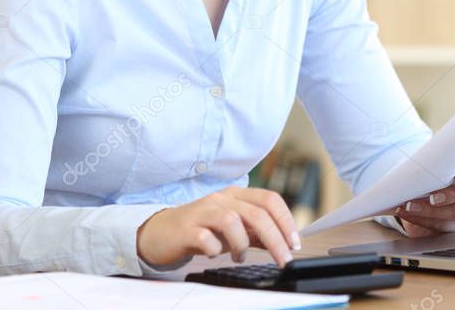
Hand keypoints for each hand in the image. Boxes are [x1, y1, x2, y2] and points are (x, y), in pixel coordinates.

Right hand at [136, 186, 300, 267]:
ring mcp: (202, 212)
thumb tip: (284, 241)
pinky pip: (206, 238)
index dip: (286, 220)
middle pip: (257, 213)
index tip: (294, 243)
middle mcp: (221, 199)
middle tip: (283, 259)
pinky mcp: (186, 228)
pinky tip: (214, 254)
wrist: (160, 233)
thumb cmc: (200, 229)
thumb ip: (256, 232)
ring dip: (243, 244)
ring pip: (233, 221)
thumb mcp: (232, 228)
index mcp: (236, 195)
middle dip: (275, 239)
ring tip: (239, 256)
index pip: (269, 199)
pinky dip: (216, 249)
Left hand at [393, 154, 454, 236]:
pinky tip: (410, 214)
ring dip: (432, 211)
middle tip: (432, 198)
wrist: (415, 195)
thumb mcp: (426, 165)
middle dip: (452, 195)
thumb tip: (412, 165)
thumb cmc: (423, 175)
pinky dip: (424, 220)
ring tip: (411, 206)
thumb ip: (428, 162)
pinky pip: (446, 227)